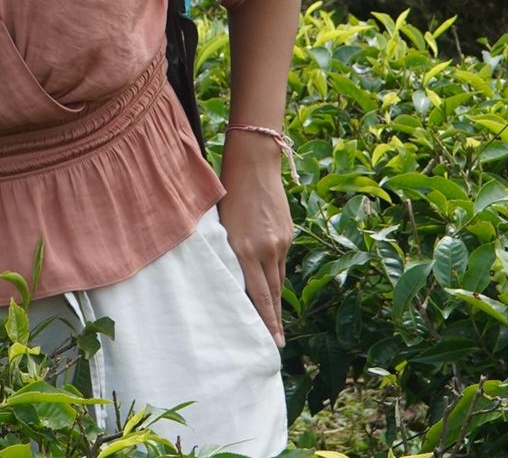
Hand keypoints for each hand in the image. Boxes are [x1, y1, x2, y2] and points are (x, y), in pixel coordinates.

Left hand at [218, 151, 292, 346]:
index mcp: (244, 250)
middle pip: (274, 294)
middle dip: (275, 320)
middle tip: (276, 343)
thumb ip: (226, 254)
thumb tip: (229, 280)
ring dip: (276, 301)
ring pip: (279, 279)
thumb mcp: (220, 227)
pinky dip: (274, 274)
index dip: (266, 321)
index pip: (258, 296)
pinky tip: (270, 283)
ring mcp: (280, 241)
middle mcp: (266, 249)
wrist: (254, 164)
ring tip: (275, 322)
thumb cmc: (227, 193)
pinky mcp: (287, 233)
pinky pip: (280, 261)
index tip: (272, 342)